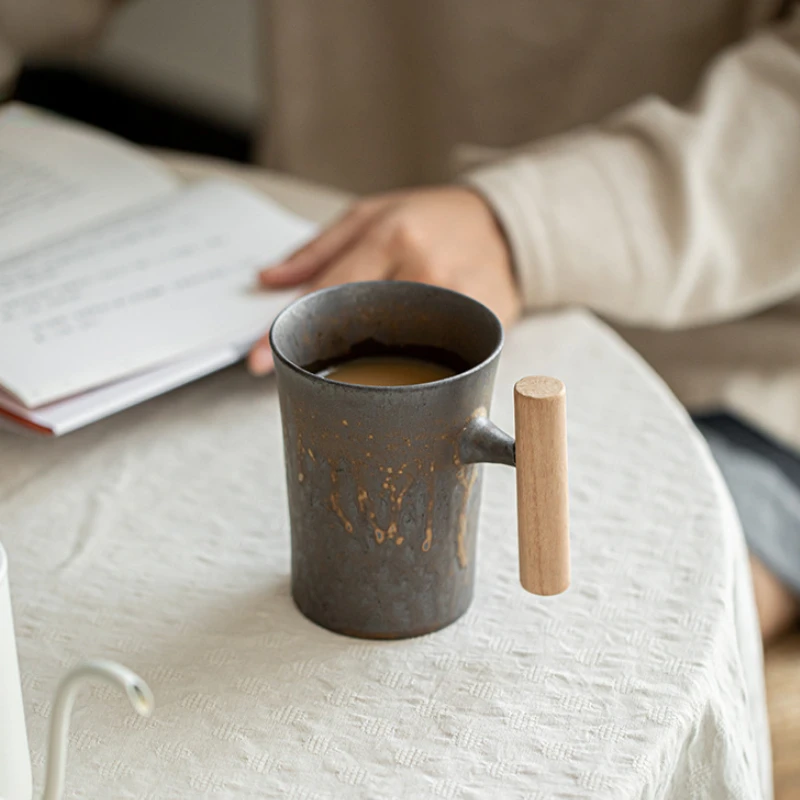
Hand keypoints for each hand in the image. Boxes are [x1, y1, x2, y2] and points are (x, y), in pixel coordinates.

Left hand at [247, 186, 520, 373]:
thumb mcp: (372, 215)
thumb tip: (268, 281)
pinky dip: (410, 364)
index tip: (257, 359)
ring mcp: (458, 303)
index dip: (288, 326)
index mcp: (394, 236)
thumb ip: (317, 250)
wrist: (506, 229)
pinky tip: (405, 358)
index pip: (329, 291)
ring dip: (368, 362)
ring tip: (363, 358)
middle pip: (358, 324)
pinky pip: (434, 359)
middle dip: (325, 350)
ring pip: (396, 350)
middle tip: (301, 365)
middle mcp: (426, 269)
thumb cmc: (434, 218)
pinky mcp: (482, 328)